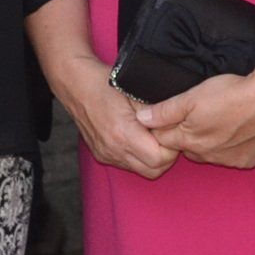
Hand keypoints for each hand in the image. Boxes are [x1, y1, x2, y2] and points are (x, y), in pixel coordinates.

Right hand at [56, 56, 176, 179]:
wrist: (76, 85)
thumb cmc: (105, 83)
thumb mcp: (136, 92)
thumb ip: (157, 111)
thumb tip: (177, 120)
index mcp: (123, 133)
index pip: (159, 159)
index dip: (171, 148)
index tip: (171, 132)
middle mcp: (114, 149)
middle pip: (153, 171)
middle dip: (165, 157)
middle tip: (165, 136)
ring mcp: (107, 154)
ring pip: (141, 170)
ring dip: (151, 158)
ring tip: (152, 136)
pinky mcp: (102, 155)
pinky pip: (127, 164)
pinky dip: (137, 156)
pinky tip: (138, 138)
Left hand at [138, 48, 254, 168]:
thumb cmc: (232, 94)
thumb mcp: (193, 96)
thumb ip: (166, 110)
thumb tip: (141, 118)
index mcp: (188, 140)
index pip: (163, 139)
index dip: (165, 124)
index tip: (173, 112)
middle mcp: (205, 155)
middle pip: (185, 147)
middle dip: (186, 134)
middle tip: (199, 112)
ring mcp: (227, 161)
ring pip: (208, 152)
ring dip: (209, 141)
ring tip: (221, 117)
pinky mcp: (247, 161)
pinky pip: (231, 156)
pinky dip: (231, 146)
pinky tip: (238, 129)